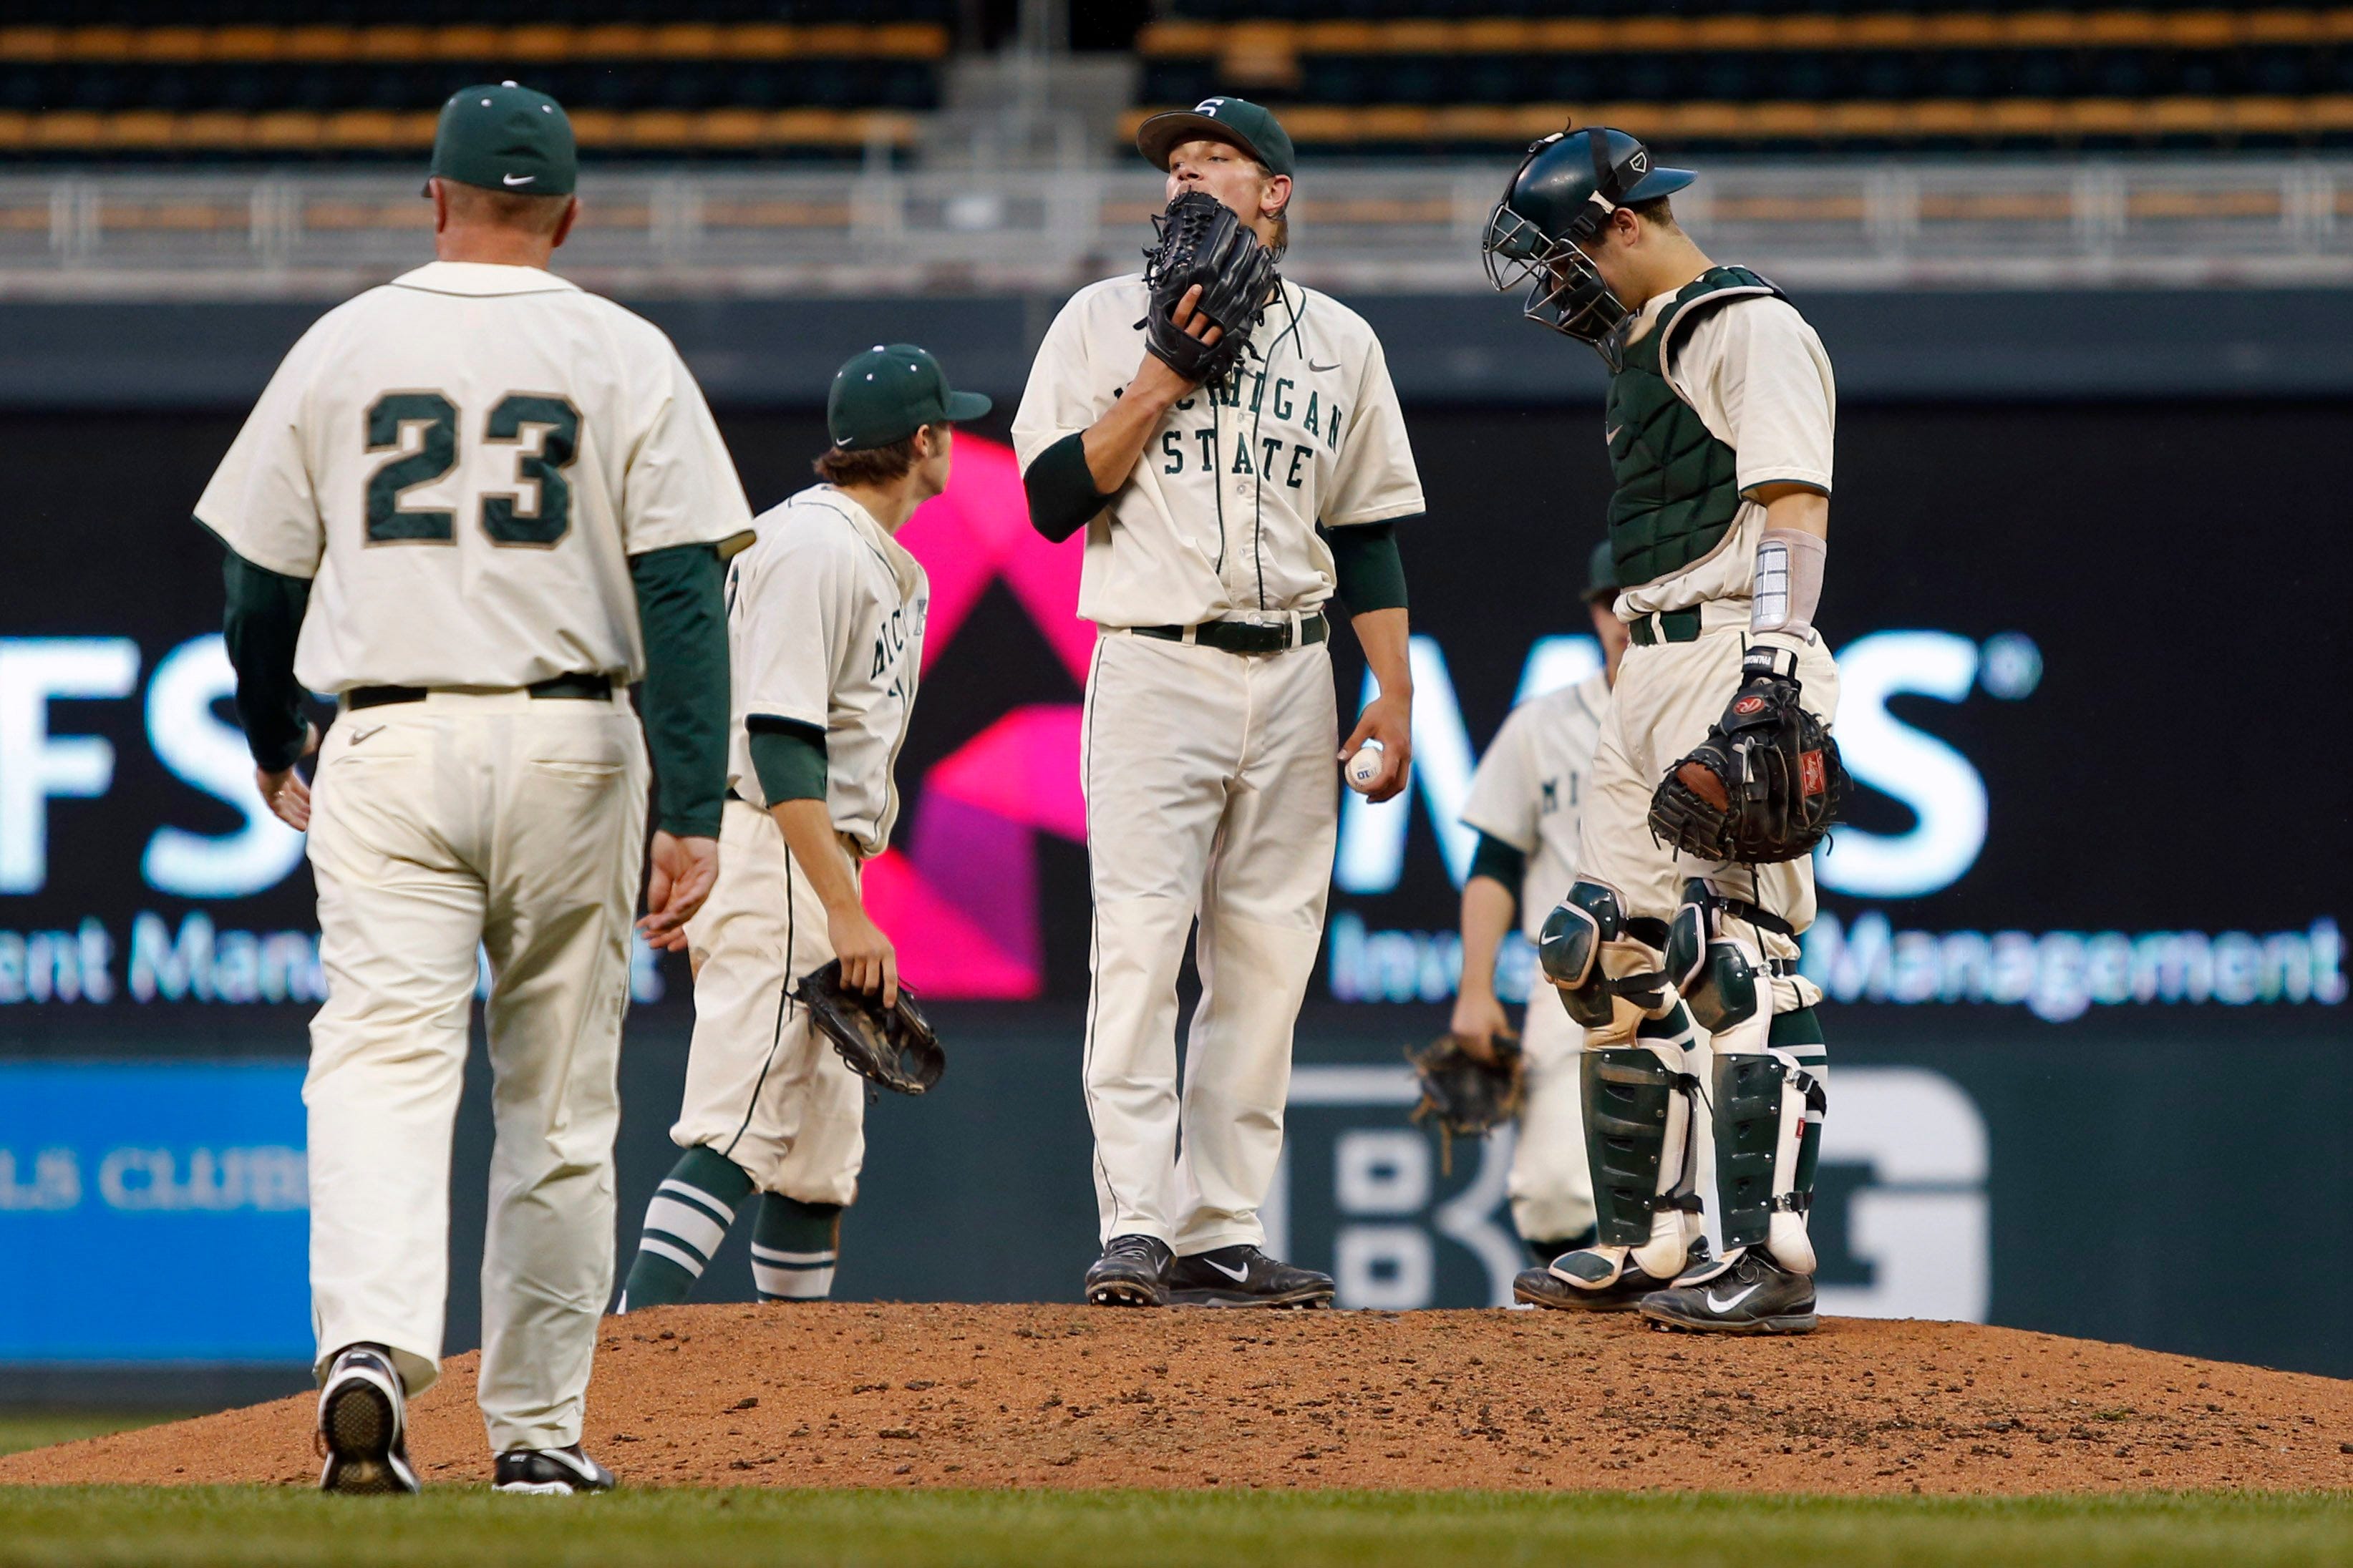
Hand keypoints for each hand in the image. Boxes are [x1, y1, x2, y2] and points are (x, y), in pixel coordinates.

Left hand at [253, 721, 320, 830]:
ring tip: (311, 826)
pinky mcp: (267, 793)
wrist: (276, 741)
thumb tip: (312, 742)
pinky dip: (290, 819)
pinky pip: (279, 810)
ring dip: (298, 816)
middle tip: (316, 818)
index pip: (294, 785)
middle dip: (303, 808)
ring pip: (285, 806)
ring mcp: (269, 786)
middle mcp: (274, 778)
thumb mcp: (306, 742)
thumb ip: (309, 745)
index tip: (317, 803)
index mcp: (283, 768)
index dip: (306, 795)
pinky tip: (302, 827)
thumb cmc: (292, 739)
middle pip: (289, 798)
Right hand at [638, 831, 718, 950]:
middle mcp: (695, 891)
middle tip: (653, 940)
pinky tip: (675, 908)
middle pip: (684, 918)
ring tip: (659, 925)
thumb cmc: (672, 842)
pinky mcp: (710, 873)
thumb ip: (659, 891)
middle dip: (668, 930)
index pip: (675, 917)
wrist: (681, 820)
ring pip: (691, 908)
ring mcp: (704, 883)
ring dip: (674, 918)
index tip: (648, 939)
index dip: (663, 929)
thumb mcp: (660, 871)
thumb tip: (654, 914)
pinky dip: (688, 901)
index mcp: (683, 892)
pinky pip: (700, 892)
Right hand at [827, 900, 897, 1007]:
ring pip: (858, 982)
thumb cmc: (864, 930)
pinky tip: (844, 982)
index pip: (892, 977)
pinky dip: (845, 983)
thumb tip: (886, 982)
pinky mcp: (846, 955)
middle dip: (868, 992)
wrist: (847, 913)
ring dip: (855, 986)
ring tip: (853, 981)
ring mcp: (860, 955)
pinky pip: (846, 977)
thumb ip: (884, 959)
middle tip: (866, 992)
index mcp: (888, 951)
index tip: (889, 1006)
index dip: (891, 994)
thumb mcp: (881, 942)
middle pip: (873, 984)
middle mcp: (875, 954)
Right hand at [1133, 282, 1223, 397]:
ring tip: (1225, 319)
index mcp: (1169, 333)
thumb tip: (1173, 319)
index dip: (1189, 299)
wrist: (1153, 391)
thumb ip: (1165, 332)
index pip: (1180, 312)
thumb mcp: (1155, 345)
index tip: (1198, 288)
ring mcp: (1194, 353)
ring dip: (1219, 326)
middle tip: (1219, 299)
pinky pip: (1215, 351)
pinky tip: (1226, 339)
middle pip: (1200, 319)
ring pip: (1212, 334)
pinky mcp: (1201, 365)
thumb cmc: (1152, 369)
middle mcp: (1184, 341)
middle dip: (1210, 309)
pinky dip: (1220, 344)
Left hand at [1339, 690, 1411, 803]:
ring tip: (1370, 795)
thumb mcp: (1364, 724)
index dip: (1376, 787)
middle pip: (1399, 784)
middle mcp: (1406, 754)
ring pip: (1401, 781)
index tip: (1362, 791)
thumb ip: (1353, 742)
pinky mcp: (1407, 753)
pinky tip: (1375, 781)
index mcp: (1397, 748)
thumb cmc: (1380, 710)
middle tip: (1366, 799)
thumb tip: (1341, 759)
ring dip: (1387, 790)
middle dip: (1384, 795)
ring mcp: (1408, 755)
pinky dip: (1389, 781)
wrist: (1399, 698)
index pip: (1388, 775)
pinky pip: (1400, 773)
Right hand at [1448, 988, 1510, 1063]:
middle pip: (1476, 1055)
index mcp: (1479, 1035)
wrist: (1473, 991)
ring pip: (1467, 1050)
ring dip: (1475, 1054)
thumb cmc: (1490, 1005)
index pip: (1486, 1055)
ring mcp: (1458, 1033)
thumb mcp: (1501, 1022)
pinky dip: (1468, 1047)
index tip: (1499, 1063)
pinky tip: (1475, 1047)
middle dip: (1484, 1059)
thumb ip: (1505, 1037)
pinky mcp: (1454, 1030)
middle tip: (1492, 1061)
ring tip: (1484, 1055)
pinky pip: (1461, 1043)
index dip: (1493, 1061)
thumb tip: (1512, 1050)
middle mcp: (1467, 1036)